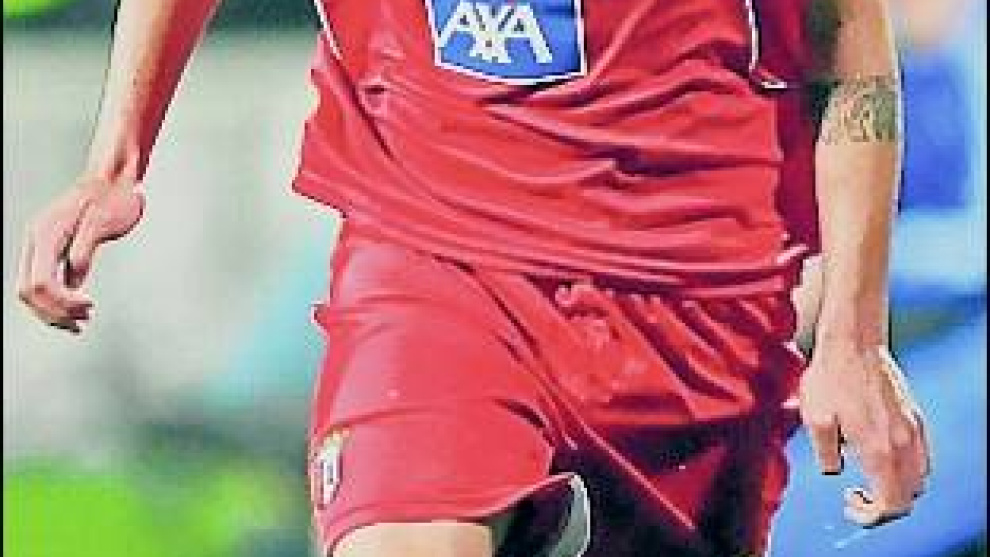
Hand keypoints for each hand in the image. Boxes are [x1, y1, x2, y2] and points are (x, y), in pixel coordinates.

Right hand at [16, 176, 143, 332]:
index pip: (40, 282)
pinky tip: (75, 309)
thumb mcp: (103, 224)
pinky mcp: (52, 249)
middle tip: (83, 321)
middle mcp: (37, 239)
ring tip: (80, 321)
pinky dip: (57, 299)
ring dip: (54, 310)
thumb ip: (85, 251)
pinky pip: (44, 281)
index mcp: (45, 233)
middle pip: (29, 291)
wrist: (114, 178)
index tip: (88, 308)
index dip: (62, 302)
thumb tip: (74, 281)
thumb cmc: (113, 196)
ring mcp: (42, 245)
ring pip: (33, 290)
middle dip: (55, 312)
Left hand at [799, 342, 929, 526]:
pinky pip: (921, 457)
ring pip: (919, 478)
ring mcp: (913, 429)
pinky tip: (878, 455)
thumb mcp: (815, 420)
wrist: (853, 342)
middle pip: (909, 497)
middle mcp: (904, 444)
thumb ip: (826, 456)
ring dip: (896, 488)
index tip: (849, 505)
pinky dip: (905, 468)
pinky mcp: (915, 417)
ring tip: (867, 477)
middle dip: (884, 506)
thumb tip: (835, 471)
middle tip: (855, 496)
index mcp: (880, 450)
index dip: (871, 517)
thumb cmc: (830, 378)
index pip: (892, 505)